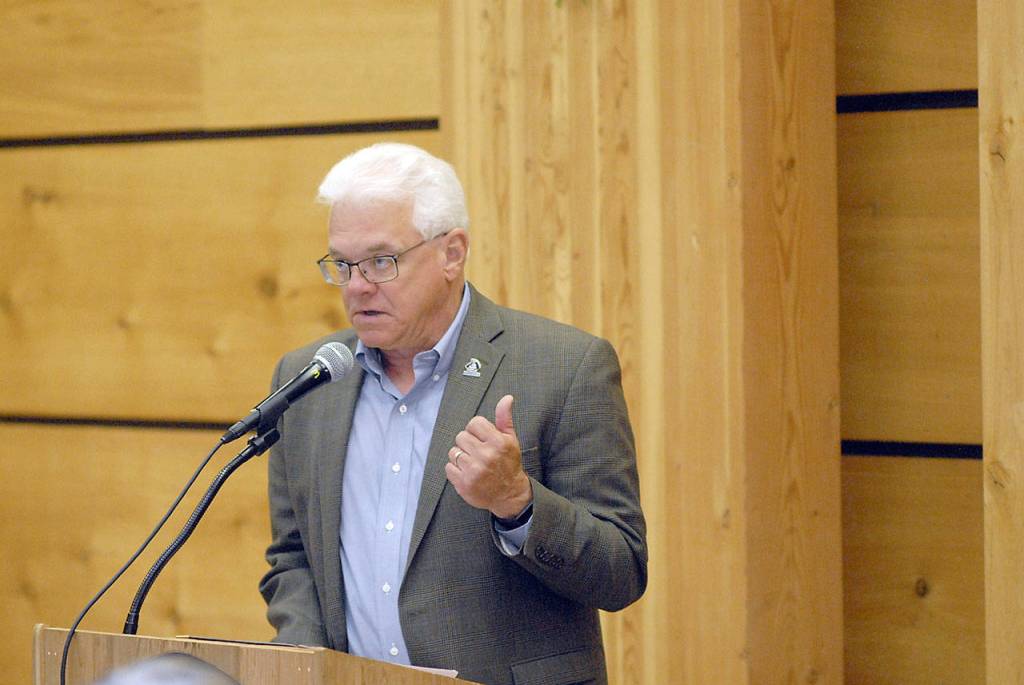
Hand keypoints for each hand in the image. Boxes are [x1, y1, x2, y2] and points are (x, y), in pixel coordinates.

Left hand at [445, 394, 532, 518]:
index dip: (476, 430)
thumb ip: (504, 418)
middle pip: (461, 436)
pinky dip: (455, 470)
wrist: (509, 494)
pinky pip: (448, 467)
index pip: (474, 423)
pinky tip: (467, 473)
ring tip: (473, 463)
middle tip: (478, 452)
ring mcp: (474, 470)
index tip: (482, 439)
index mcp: (498, 442)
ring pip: (453, 451)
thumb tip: (507, 398)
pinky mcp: (464, 484)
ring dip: (460, 456)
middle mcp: (486, 455)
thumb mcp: (510, 439)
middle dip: (468, 443)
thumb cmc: (509, 464)